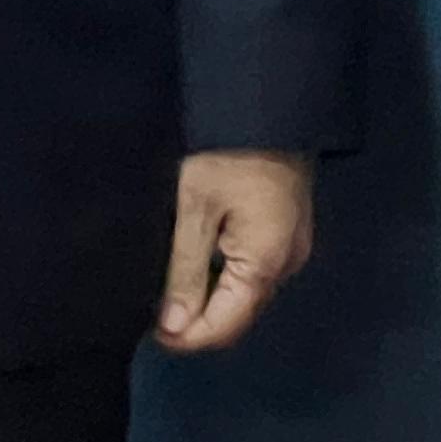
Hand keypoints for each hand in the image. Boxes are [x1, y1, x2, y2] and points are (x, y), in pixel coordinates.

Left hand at [155, 150, 313, 353]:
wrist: (270, 103)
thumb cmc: (227, 154)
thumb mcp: (195, 210)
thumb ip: (185, 273)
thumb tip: (174, 327)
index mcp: (265, 263)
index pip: (224, 325)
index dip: (186, 337)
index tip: (149, 331)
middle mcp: (287, 263)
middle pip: (239, 313)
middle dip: (197, 321)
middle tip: (154, 312)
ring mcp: (291, 247)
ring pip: (247, 293)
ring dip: (211, 300)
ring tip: (170, 291)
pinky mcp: (287, 230)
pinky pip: (254, 271)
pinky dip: (226, 278)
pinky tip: (198, 267)